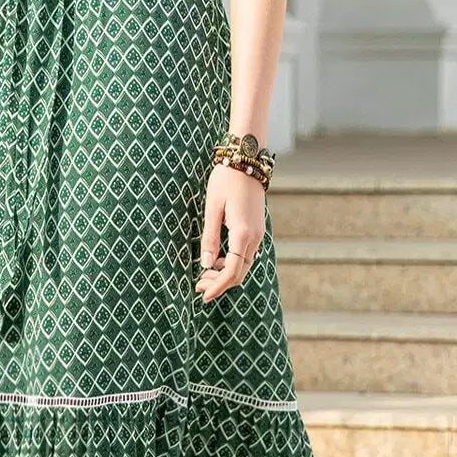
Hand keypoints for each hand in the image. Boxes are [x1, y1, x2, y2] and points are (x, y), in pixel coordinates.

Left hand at [196, 161, 264, 303]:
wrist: (247, 160)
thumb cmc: (226, 180)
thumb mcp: (212, 209)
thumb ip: (210, 238)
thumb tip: (206, 264)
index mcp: (243, 234)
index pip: (232, 272)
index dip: (218, 287)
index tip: (203, 295)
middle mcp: (255, 237)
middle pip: (240, 273)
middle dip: (220, 283)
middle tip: (198, 285)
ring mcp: (258, 234)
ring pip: (244, 265)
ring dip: (225, 273)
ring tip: (204, 274)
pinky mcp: (256, 229)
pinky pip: (246, 254)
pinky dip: (232, 262)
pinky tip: (217, 260)